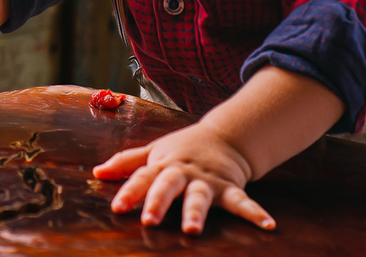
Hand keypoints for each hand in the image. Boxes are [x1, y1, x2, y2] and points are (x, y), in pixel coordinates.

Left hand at [92, 121, 275, 234]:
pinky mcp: (230, 187)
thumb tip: (97, 171)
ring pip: (200, 196)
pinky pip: (242, 202)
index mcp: (163, 164)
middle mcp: (183, 172)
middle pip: (168, 186)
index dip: (129, 191)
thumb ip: (127, 162)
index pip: (142, 177)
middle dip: (158, 203)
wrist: (223, 137)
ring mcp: (207, 180)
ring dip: (196, 212)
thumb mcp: (153, 151)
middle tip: (149, 221)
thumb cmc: (181, 149)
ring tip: (192, 229)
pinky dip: (255, 214)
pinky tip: (268, 226)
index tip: (117, 207)